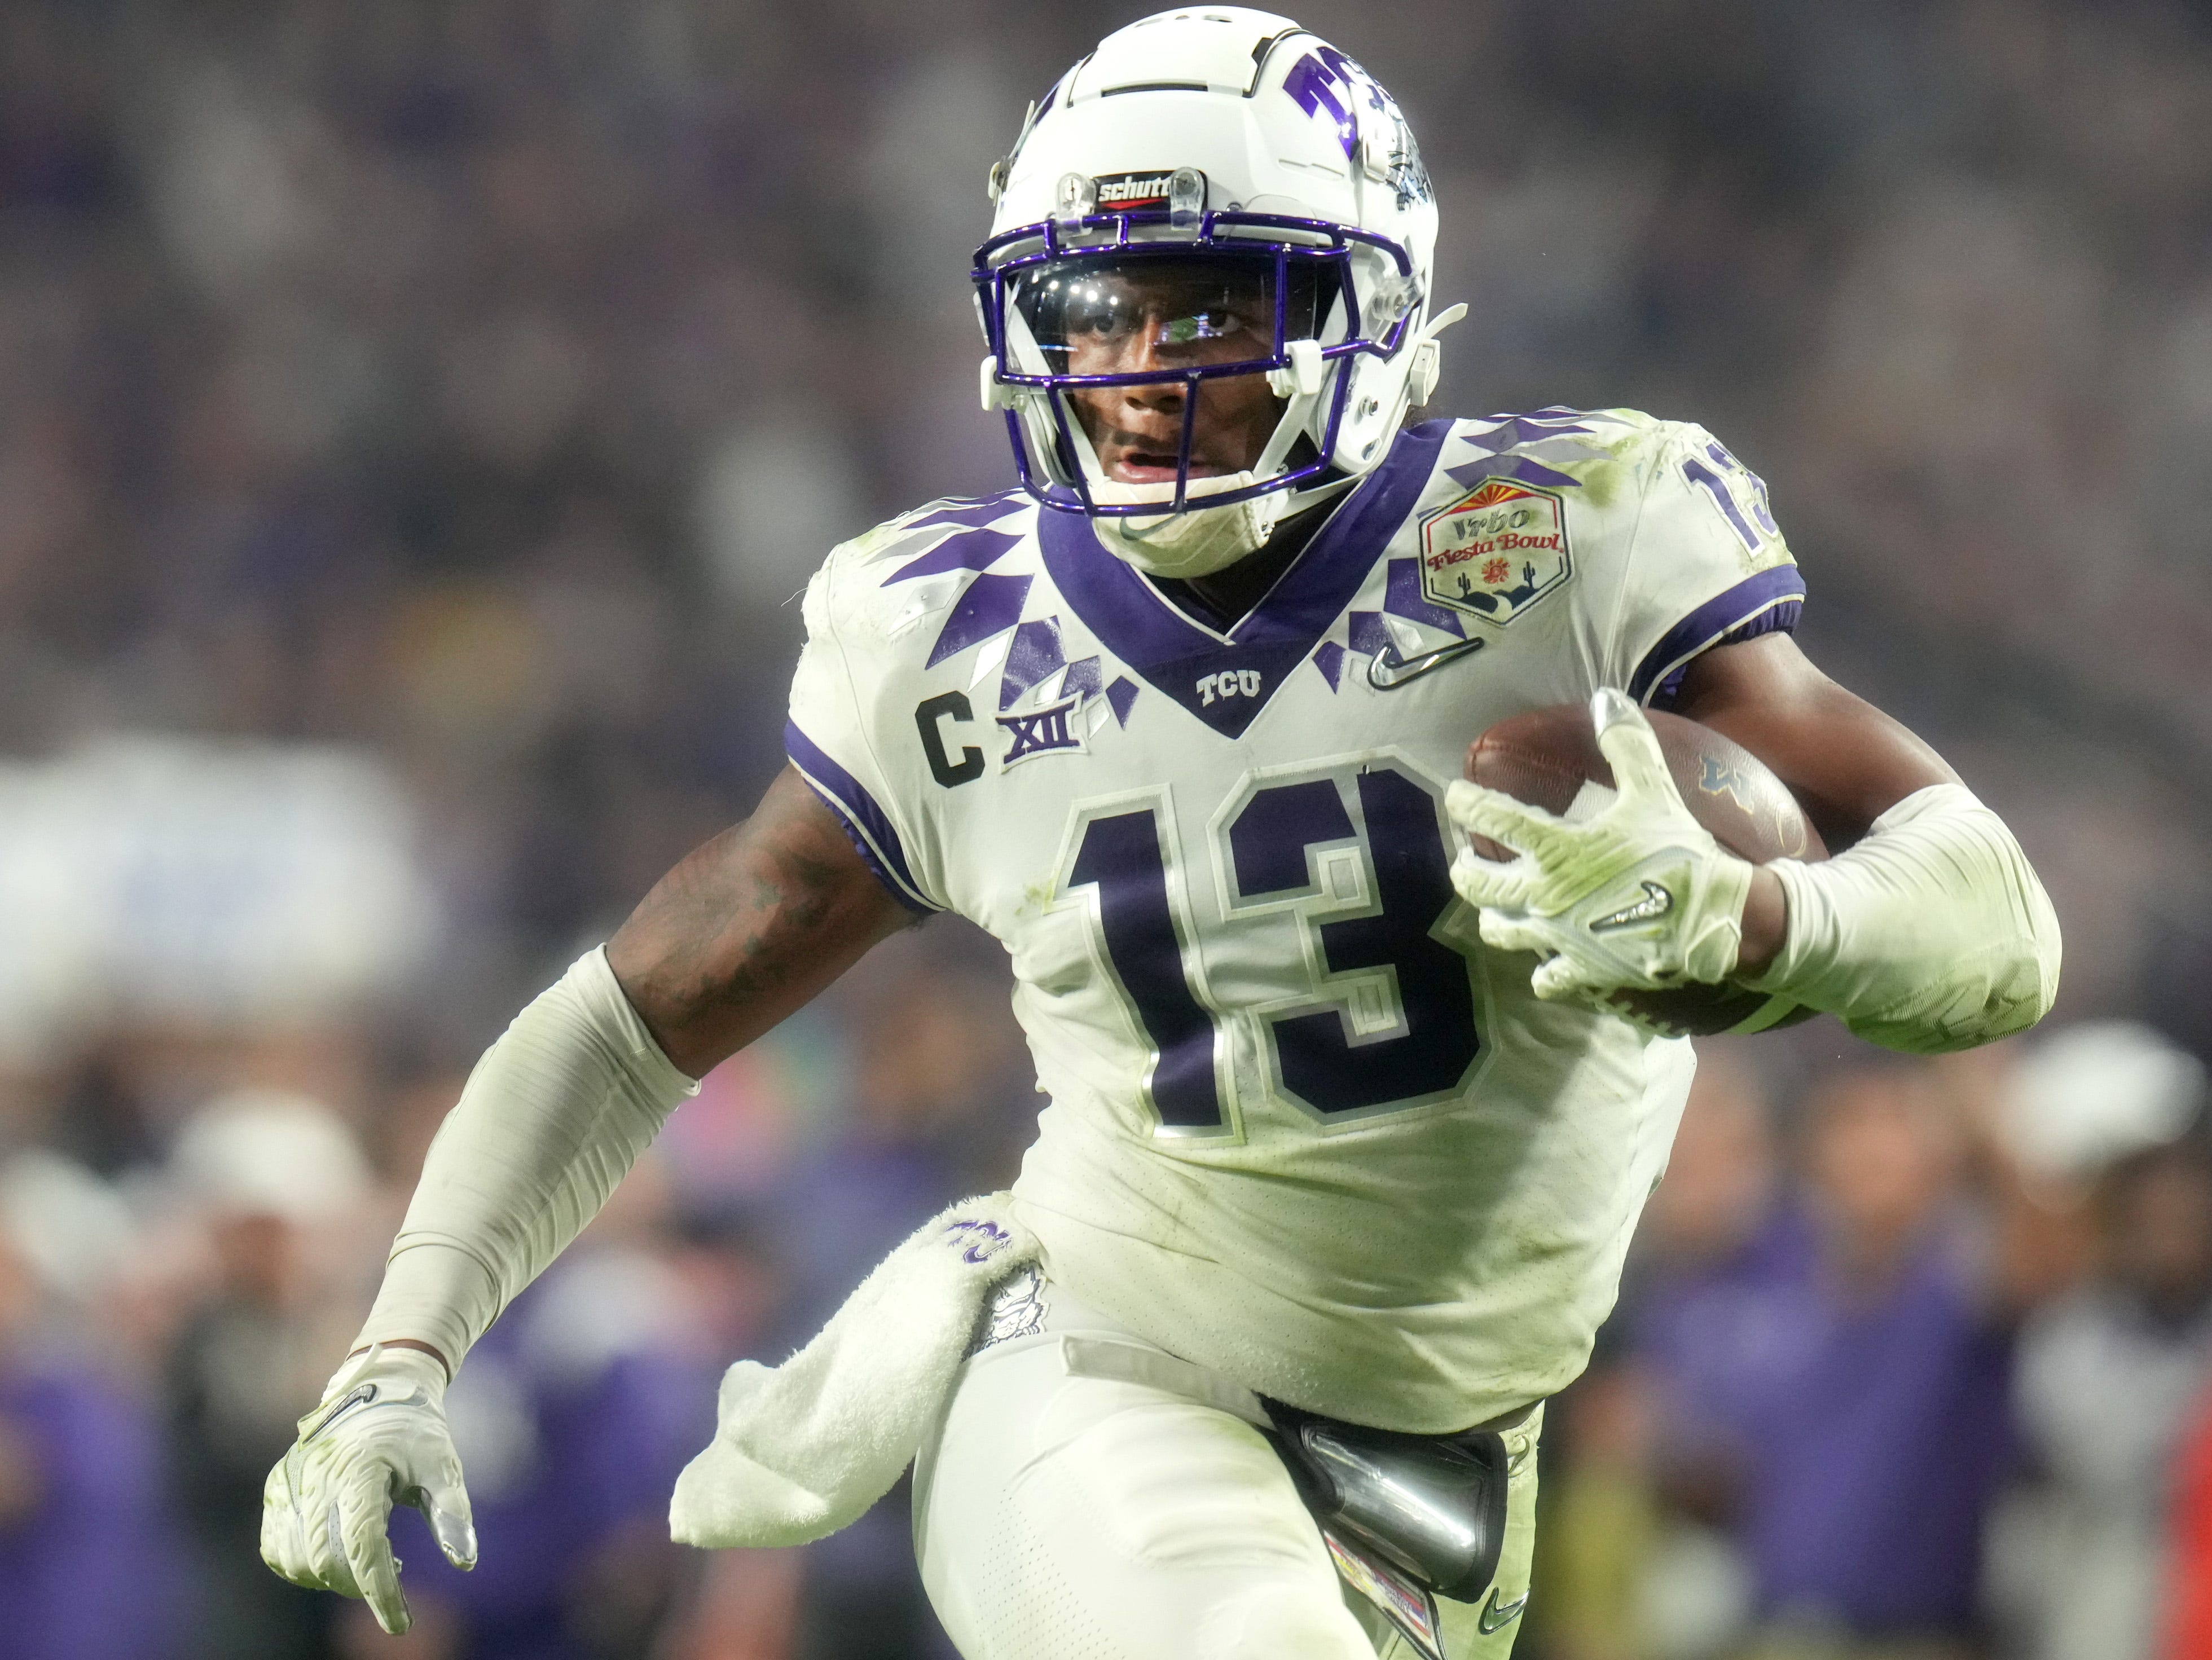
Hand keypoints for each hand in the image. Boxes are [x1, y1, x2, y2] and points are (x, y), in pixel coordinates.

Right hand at [260, 1343, 476, 1634]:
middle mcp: (315, 1477)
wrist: (380, 1385)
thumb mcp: (443, 1463)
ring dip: (329, 1577)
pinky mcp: (277, 1488)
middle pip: (327, 1559)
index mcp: (359, 1469)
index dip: (381, 1590)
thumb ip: (452, 1511)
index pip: (363, 1546)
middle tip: (393, 1579)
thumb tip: (464, 1563)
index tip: (401, 1623)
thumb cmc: (417, 1429)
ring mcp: (290, 1482)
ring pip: (295, 1560)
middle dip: (359, 1585)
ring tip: (369, 1560)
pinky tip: (335, 1556)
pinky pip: (276, 1547)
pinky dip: (301, 1565)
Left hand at [1446, 688, 1755, 1006]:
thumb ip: (1627, 744)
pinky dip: (1542, 973)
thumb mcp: (1653, 791)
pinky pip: (1547, 977)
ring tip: (1493, 909)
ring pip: (1502, 931)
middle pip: (1481, 885)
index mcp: (1559, 849)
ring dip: (1493, 918)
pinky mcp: (1581, 968)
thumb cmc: (1678, 852)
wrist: (1713, 918)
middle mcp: (1546, 894)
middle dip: (1465, 871)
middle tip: (1462, 861)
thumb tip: (1606, 697)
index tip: (1454, 796)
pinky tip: (1542, 969)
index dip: (1468, 804)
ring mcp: (1559, 936)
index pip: (1496, 820)